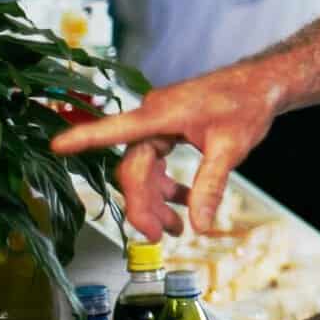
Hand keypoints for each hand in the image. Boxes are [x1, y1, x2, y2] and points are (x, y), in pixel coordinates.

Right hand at [49, 65, 281, 236]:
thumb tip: (199, 226)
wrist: (262, 83)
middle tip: (157, 236)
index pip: (115, 129)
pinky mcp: (168, 130)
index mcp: (160, 114)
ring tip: (174, 229)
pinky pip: (156, 163)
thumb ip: (210, 186)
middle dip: (142, 204)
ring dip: (155, 200)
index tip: (57, 144)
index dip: (85, 138)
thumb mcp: (230, 148)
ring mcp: (159, 124)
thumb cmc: (246, 103)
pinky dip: (166, 186)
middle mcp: (153, 117)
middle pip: (133, 167)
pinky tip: (183, 205)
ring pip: (143, 169)